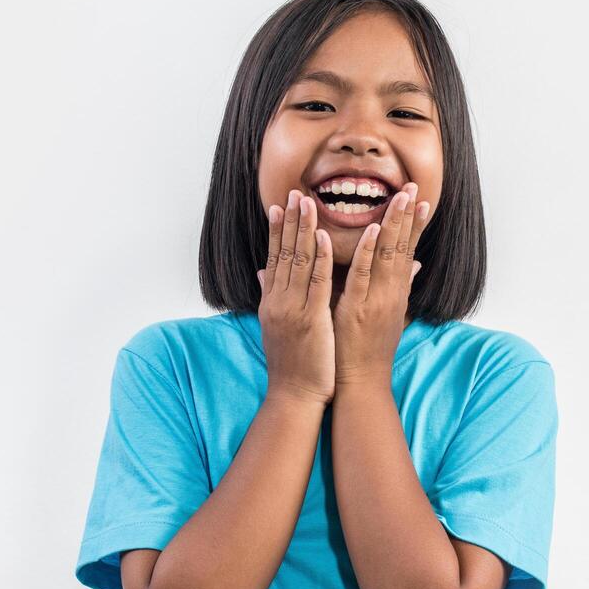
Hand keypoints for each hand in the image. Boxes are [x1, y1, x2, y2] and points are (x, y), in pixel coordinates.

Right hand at [256, 189, 335, 405]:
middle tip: (295, 192)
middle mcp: (278, 300)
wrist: (294, 395)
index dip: (276, 230)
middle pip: (284, 253)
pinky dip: (322, 258)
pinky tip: (325, 237)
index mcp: (272, 301)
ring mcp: (293, 309)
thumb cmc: (291, 363)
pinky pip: (318, 283)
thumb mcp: (276, 326)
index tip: (279, 205)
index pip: (274, 258)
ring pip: (299, 262)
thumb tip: (263, 272)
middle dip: (290, 221)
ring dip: (305, 230)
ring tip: (308, 203)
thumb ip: (270, 295)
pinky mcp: (312, 319)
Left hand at [332, 182, 430, 386]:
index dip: (415, 225)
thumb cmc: (371, 348)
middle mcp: (391, 292)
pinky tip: (372, 231)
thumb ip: (402, 287)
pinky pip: (363, 275)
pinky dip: (367, 252)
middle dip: (408, 216)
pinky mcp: (358, 308)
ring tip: (400, 197)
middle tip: (413, 186)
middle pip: (402, 247)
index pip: (407, 251)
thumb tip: (414, 265)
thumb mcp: (392, 314)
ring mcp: (376, 299)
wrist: (362, 381)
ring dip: (394, 225)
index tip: (421, 199)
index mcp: (396, 292)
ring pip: (387, 256)